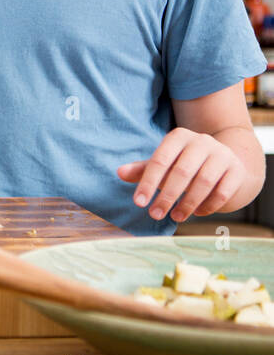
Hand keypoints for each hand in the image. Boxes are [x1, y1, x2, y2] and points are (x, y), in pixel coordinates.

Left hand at [117, 128, 247, 222]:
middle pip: (181, 172)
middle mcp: (201, 141)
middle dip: (166, 196)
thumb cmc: (185, 164)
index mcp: (179, 137)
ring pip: (203, 182)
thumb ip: (143, 169)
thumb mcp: (164, 164)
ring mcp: (222, 154)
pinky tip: (197, 213)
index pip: (160, 160)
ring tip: (175, 217)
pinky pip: (222, 191)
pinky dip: (208, 205)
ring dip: (187, 203)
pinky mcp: (237, 170)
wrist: (225, 163)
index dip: (148, 183)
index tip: (138, 203)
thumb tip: (119, 172)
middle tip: (155, 214)